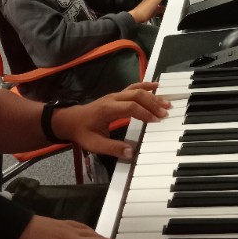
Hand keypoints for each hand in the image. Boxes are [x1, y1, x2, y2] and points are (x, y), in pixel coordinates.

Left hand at [51, 82, 169, 159]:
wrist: (71, 120)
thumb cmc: (82, 132)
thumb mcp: (94, 144)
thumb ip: (112, 148)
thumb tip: (130, 152)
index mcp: (107, 109)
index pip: (130, 107)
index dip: (144, 113)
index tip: (156, 120)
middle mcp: (112, 98)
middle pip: (136, 95)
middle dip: (152, 103)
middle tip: (166, 112)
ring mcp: (115, 95)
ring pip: (136, 90)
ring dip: (152, 96)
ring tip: (166, 102)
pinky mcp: (117, 96)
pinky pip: (133, 87)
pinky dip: (145, 86)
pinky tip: (156, 87)